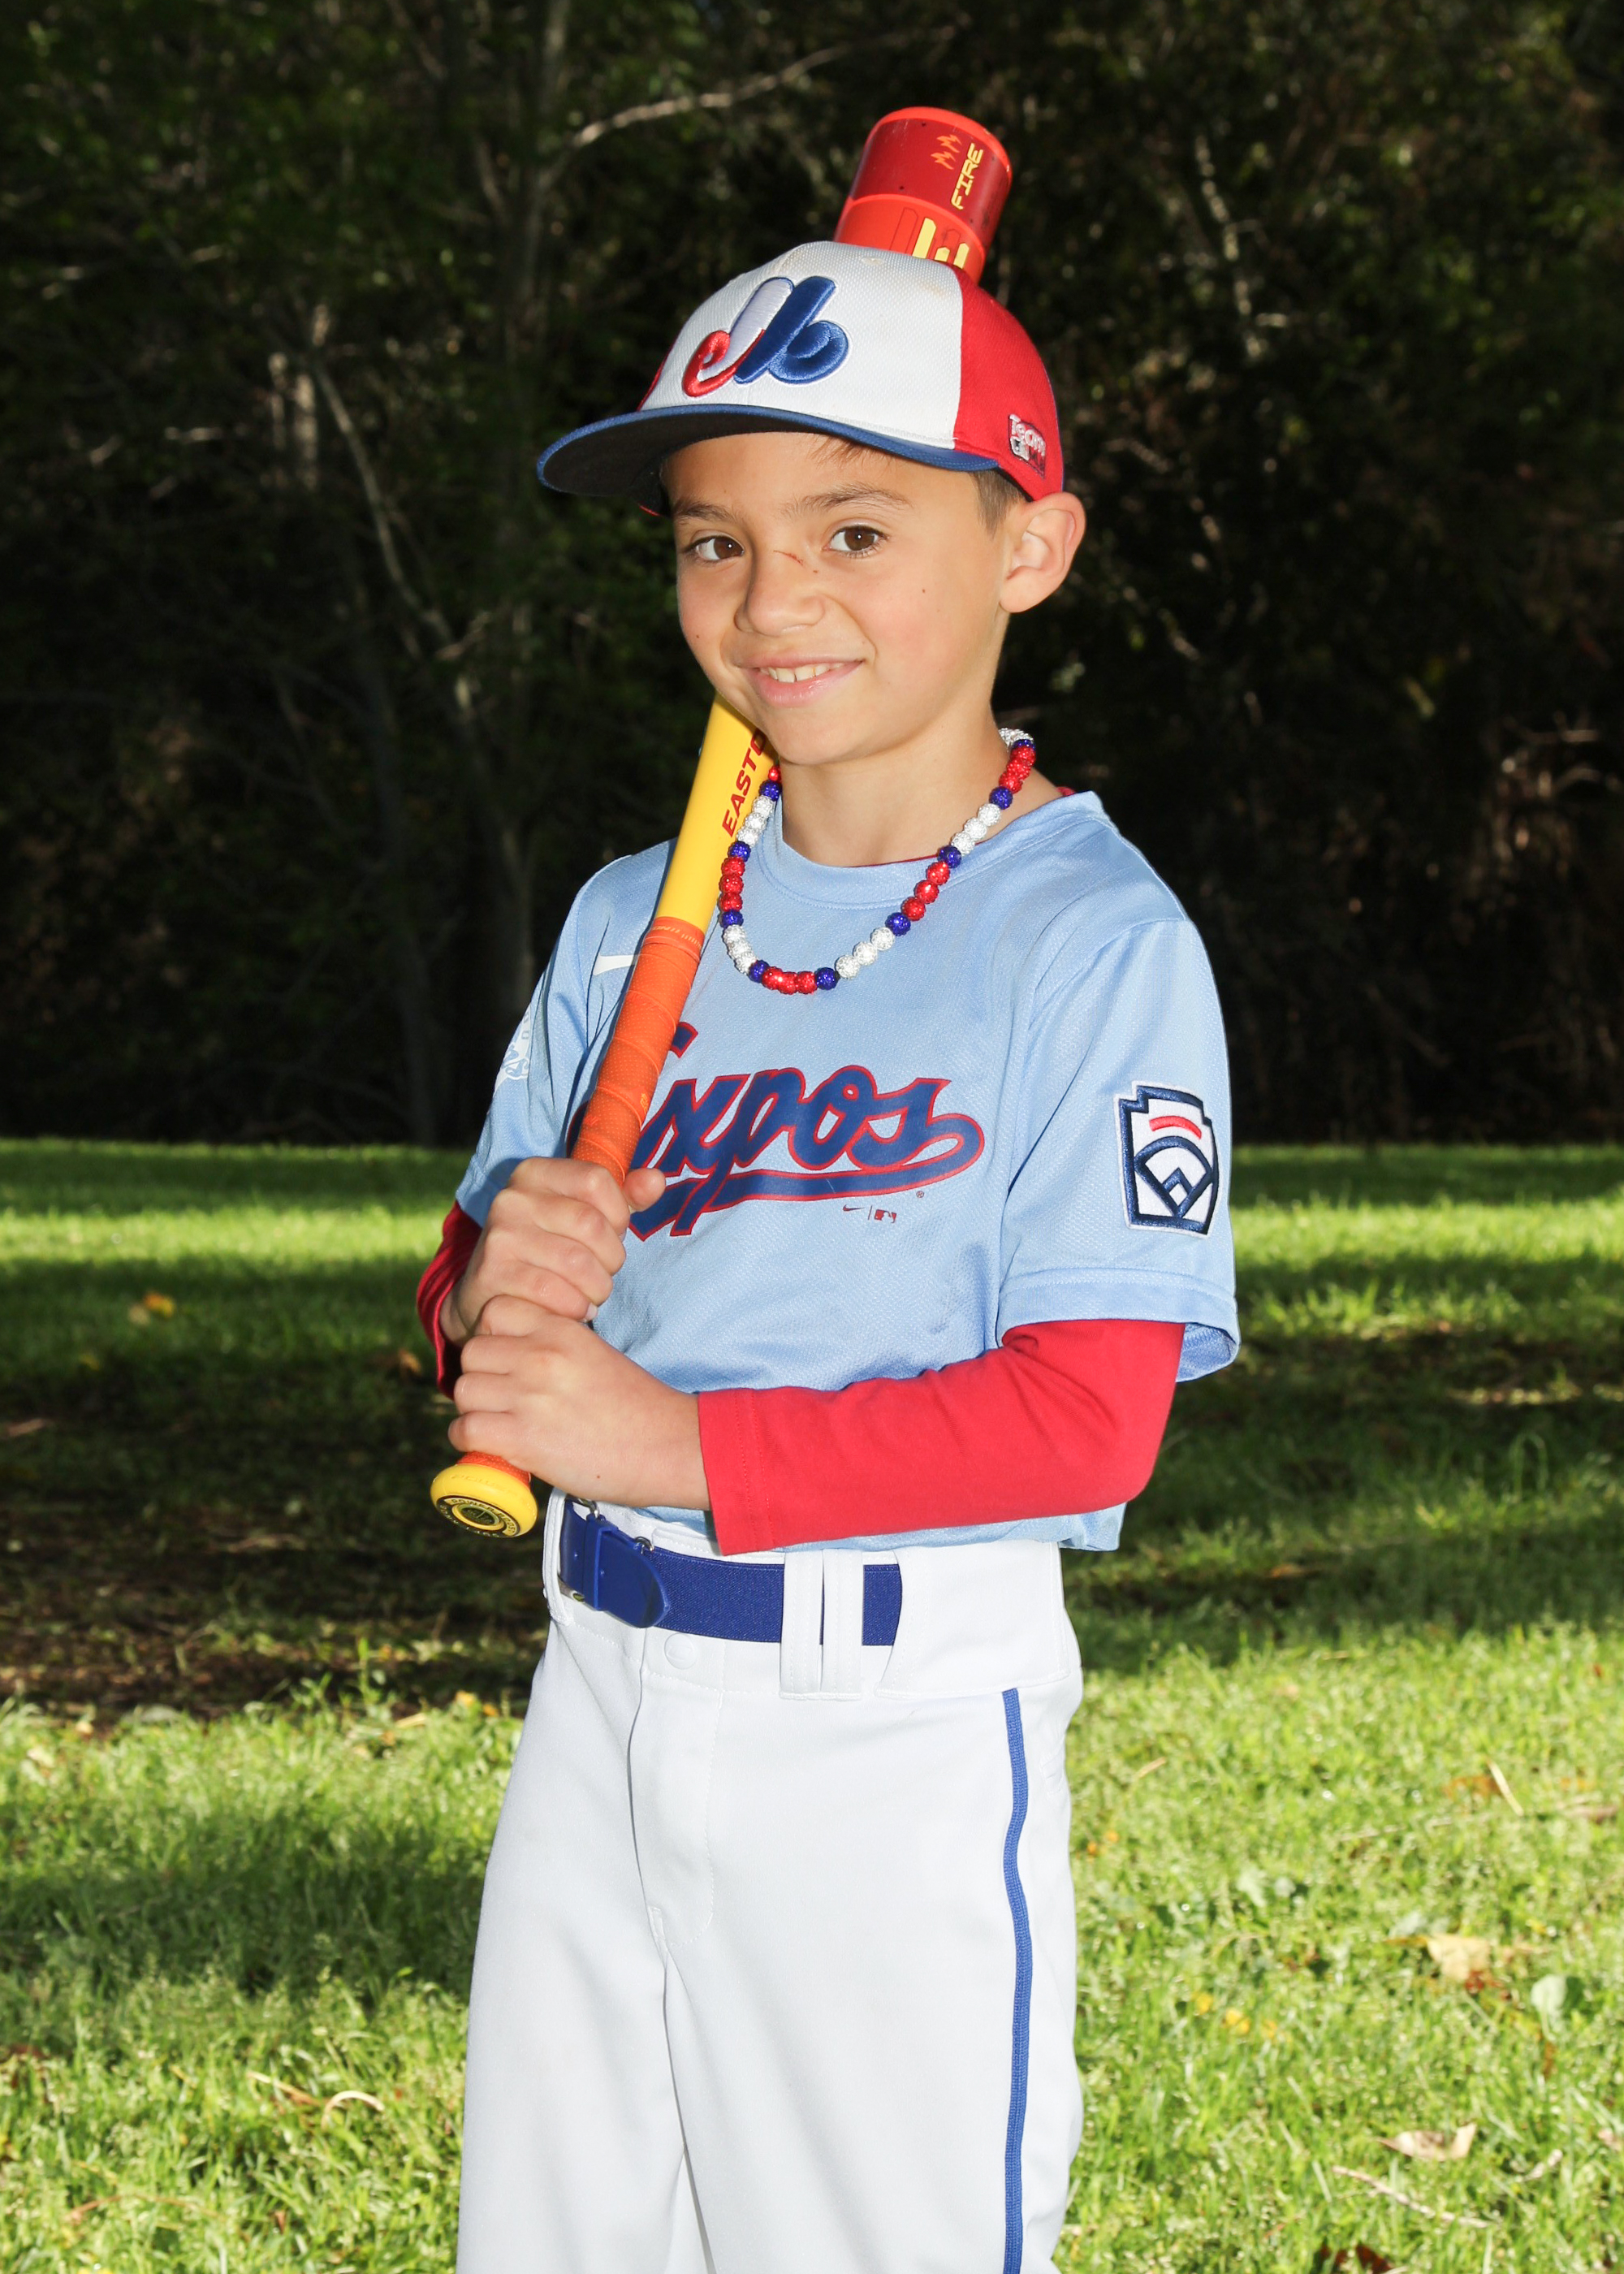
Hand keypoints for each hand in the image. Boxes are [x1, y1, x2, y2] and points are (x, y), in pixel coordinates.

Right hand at [442, 1158, 665, 1341]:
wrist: (489, 1294)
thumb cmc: (548, 1249)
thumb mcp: (583, 1215)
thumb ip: (624, 1197)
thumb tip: (657, 1181)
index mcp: (534, 1173)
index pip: (596, 1180)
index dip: (617, 1213)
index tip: (610, 1233)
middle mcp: (512, 1199)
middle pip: (591, 1225)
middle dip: (611, 1259)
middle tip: (603, 1274)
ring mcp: (499, 1237)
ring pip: (578, 1264)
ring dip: (597, 1289)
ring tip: (590, 1294)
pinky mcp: (493, 1275)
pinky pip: (557, 1294)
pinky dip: (576, 1308)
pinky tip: (573, 1310)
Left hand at [449, 1300, 709, 1511]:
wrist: (668, 1447)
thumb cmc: (637, 1407)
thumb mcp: (594, 1356)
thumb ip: (553, 1349)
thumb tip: (512, 1363)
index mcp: (561, 1330)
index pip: (494, 1310)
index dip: (494, 1335)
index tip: (507, 1359)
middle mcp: (540, 1356)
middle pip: (472, 1353)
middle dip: (481, 1375)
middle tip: (501, 1397)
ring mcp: (529, 1396)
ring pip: (463, 1390)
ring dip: (475, 1409)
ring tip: (499, 1423)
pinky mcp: (522, 1438)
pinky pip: (465, 1429)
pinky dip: (470, 1440)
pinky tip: (494, 1445)